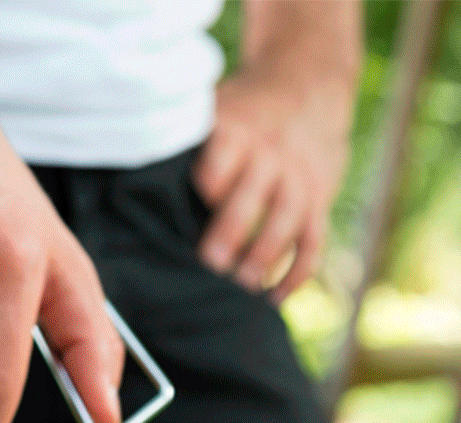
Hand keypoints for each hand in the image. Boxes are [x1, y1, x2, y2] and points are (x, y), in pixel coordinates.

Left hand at [193, 65, 351, 302]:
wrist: (308, 86)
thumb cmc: (246, 110)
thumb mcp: (219, 105)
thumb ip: (193, 137)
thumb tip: (140, 176)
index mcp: (240, 129)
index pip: (225, 156)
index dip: (211, 179)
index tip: (198, 201)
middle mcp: (273, 154)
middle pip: (256, 195)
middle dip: (234, 230)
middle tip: (212, 263)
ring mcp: (300, 180)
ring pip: (288, 222)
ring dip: (266, 257)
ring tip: (244, 286)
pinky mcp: (320, 201)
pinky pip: (313, 242)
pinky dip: (297, 274)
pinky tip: (275, 297)